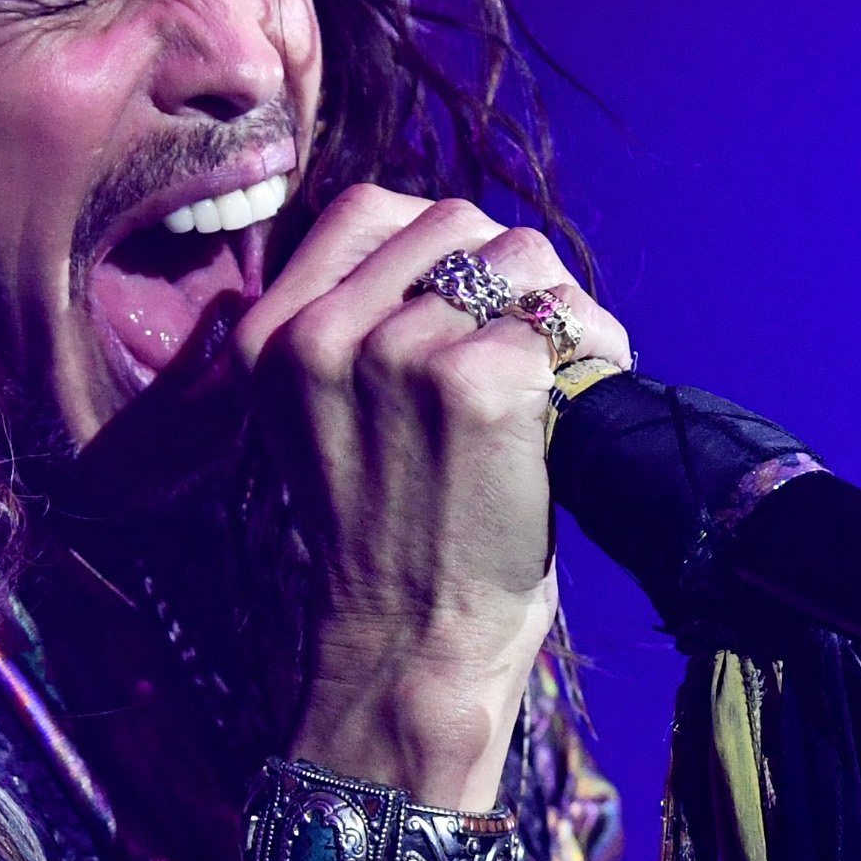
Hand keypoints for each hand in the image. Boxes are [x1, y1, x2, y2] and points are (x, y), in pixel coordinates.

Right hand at [229, 186, 633, 809]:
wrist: (410, 650)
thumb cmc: (386, 541)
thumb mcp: (319, 420)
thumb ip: (349, 328)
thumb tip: (452, 244)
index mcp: (269, 337)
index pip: (368, 210)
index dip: (436, 246)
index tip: (465, 308)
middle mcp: (321, 334)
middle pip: (454, 221)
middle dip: (506, 278)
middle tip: (525, 351)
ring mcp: (397, 354)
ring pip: (521, 258)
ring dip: (557, 310)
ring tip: (555, 384)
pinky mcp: (474, 383)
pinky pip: (562, 320)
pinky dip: (591, 357)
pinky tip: (576, 413)